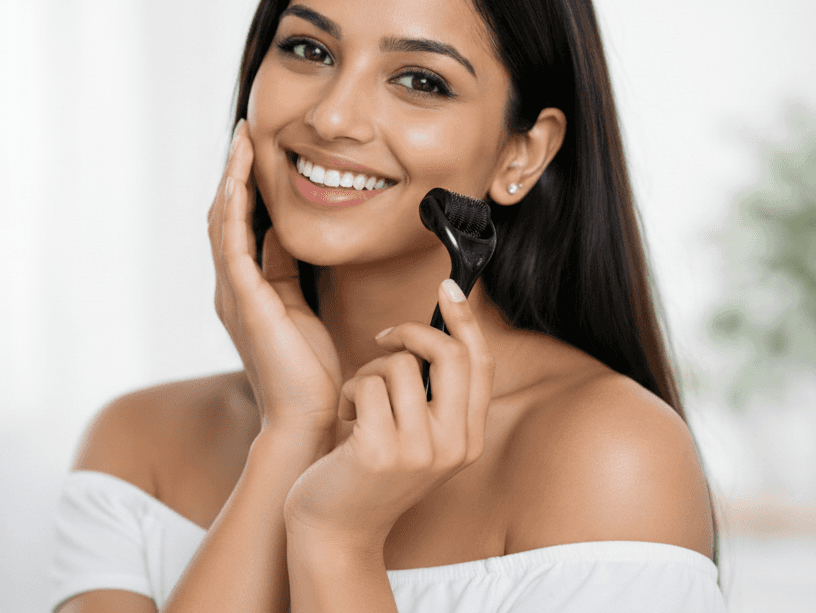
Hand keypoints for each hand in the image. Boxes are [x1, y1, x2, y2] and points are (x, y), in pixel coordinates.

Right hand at [208, 120, 342, 435]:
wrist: (308, 417)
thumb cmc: (309, 371)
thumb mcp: (299, 307)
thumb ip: (287, 270)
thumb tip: (287, 232)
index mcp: (245, 290)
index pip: (238, 227)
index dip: (244, 187)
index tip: (255, 150)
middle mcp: (231, 288)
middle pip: (223, 217)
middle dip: (234, 172)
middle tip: (244, 133)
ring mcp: (232, 293)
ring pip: (222, 222)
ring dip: (232, 178)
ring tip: (242, 142)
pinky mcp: (244, 300)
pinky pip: (232, 242)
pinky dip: (234, 207)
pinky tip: (240, 179)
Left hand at [283, 279, 494, 547]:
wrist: (334, 529)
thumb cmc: (367, 472)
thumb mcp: (416, 437)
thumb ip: (434, 396)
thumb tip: (437, 332)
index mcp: (468, 439)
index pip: (480, 363)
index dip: (465, 319)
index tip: (448, 287)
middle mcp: (453, 446)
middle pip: (448, 354)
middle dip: (410, 332)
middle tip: (382, 336)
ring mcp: (419, 451)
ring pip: (397, 365)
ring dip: (367, 373)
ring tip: (357, 403)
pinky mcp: (380, 450)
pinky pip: (366, 385)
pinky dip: (348, 391)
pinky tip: (344, 419)